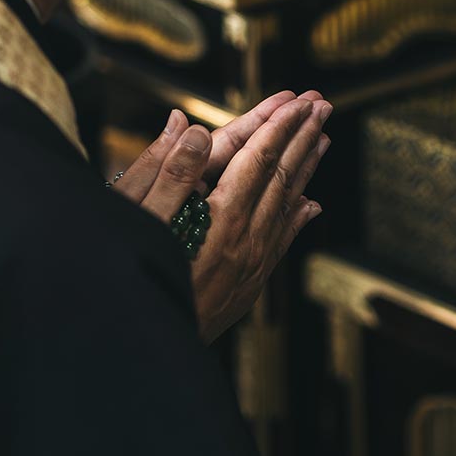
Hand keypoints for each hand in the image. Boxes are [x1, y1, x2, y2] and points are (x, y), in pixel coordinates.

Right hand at [110, 91, 331, 341]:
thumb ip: (166, 174)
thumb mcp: (137, 221)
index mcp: (221, 220)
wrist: (145, 355)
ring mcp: (250, 267)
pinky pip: (281, 241)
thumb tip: (193, 128)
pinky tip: (309, 204)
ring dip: (306, 169)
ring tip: (324, 140)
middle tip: (324, 106)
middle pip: (282, 178)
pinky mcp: (246, 287)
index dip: (279, 126)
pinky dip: (297, 216)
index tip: (299, 100)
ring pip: (288, 207)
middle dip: (303, 138)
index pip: (258, 160)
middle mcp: (245, 242)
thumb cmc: (131, 281)